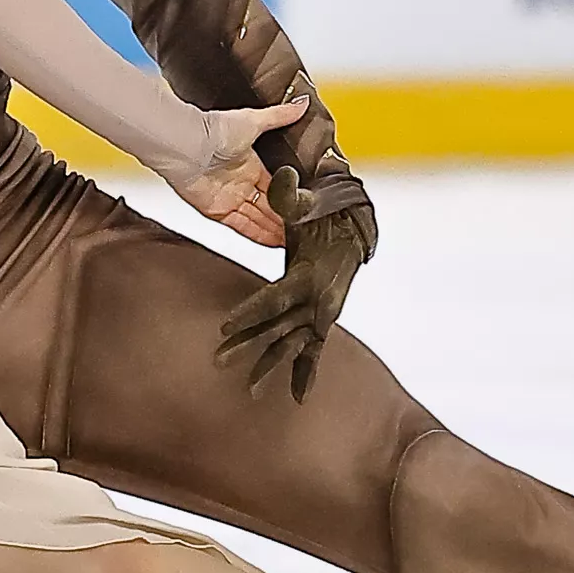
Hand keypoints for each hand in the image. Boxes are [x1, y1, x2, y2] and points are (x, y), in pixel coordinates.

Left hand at [161, 97, 308, 248]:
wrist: (186, 145)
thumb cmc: (213, 129)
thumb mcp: (253, 120)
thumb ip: (279, 116)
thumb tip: (301, 104)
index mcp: (250, 163)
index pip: (275, 185)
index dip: (289, 196)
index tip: (305, 205)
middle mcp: (240, 182)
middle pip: (268, 206)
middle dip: (285, 218)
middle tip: (305, 228)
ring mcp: (229, 198)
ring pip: (258, 219)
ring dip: (276, 230)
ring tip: (296, 240)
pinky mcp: (218, 212)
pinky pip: (243, 227)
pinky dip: (259, 235)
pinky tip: (275, 242)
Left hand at [214, 178, 377, 404]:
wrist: (355, 225)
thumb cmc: (326, 209)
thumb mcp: (307, 200)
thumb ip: (291, 194)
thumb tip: (283, 176)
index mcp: (311, 273)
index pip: (275, 297)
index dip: (251, 311)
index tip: (224, 325)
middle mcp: (318, 299)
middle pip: (279, 327)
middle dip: (250, 346)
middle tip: (219, 362)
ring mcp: (319, 311)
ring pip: (293, 344)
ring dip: (270, 365)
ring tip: (249, 391)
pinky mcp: (320, 317)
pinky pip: (313, 350)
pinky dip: (305, 372)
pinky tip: (295, 396)